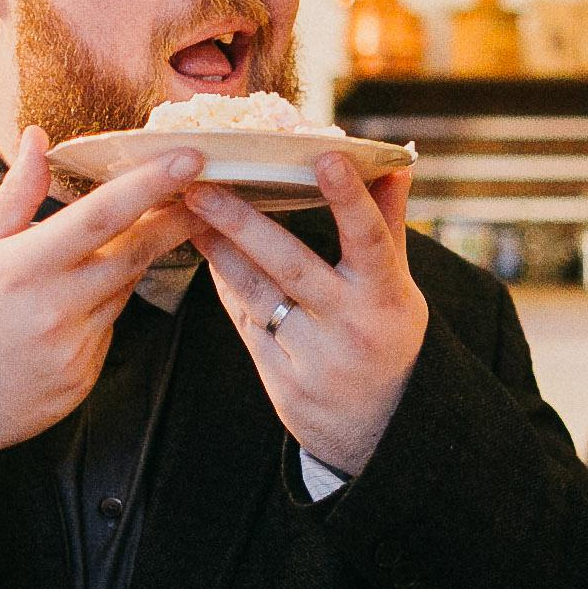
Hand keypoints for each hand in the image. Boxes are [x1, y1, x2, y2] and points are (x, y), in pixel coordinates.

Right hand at [0, 126, 199, 491]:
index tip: (190, 157)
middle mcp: (55, 310)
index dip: (152, 184)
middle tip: (201, 192)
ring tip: (104, 252)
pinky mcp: (81, 381)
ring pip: (121, 292)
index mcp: (24, 268)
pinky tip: (65, 312)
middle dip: (172, 220)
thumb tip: (38, 138)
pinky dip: (99, 311)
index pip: (103, 216)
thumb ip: (15, 195)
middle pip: (134, 254)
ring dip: (126, 265)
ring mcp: (72, 350)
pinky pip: (107, 332)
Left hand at [184, 153, 428, 476]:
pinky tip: (206, 255)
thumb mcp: (400, 288)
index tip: (325, 156)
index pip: (370, 240)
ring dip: (219, 252)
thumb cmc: (389, 341)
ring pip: (257, 295)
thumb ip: (389, 226)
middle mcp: (349, 326)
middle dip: (243, 225)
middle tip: (203, 187)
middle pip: (291, 266)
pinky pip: (246, 323)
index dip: (349, 199)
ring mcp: (313, 357)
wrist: (377, 432)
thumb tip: (394, 162)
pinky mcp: (282, 382)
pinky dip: (227, 288)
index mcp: (385, 297)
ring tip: (188, 213)